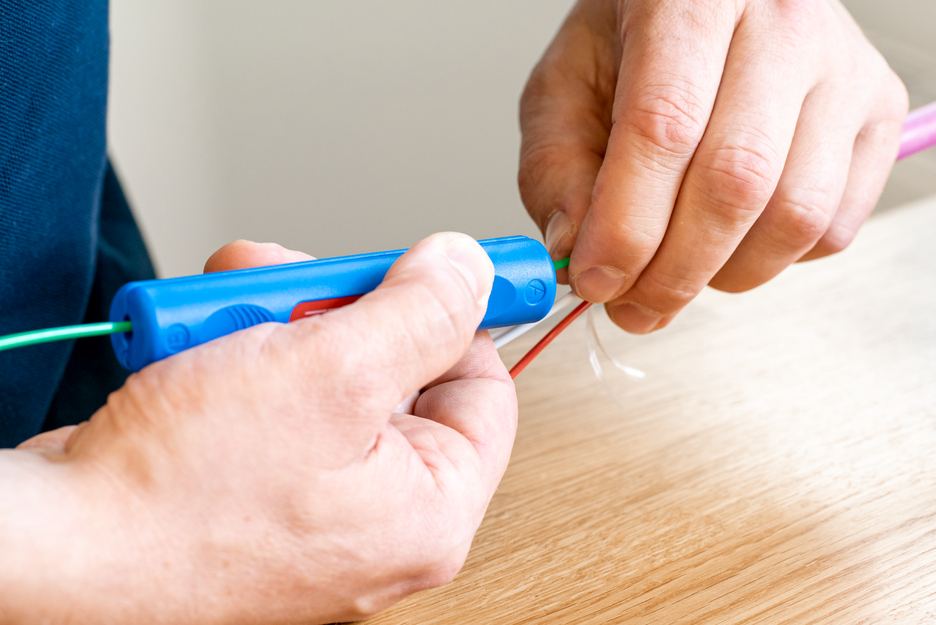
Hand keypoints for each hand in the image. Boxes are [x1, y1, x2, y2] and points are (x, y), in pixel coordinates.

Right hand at [4, 233, 515, 623]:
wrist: (58, 548)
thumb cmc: (182, 494)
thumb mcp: (330, 373)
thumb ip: (419, 313)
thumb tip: (470, 271)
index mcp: (427, 510)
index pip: (484, 388)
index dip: (459, 314)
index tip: (436, 263)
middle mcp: (377, 515)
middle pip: (398, 371)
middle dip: (340, 307)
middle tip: (293, 280)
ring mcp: (313, 501)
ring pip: (327, 373)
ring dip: (278, 321)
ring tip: (222, 313)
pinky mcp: (255, 484)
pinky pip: (276, 398)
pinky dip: (241, 355)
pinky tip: (196, 344)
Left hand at [519, 0, 906, 332]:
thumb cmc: (634, 40)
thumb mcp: (565, 84)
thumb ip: (556, 166)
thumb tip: (574, 250)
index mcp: (690, 2)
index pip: (664, 130)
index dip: (626, 226)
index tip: (593, 282)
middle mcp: (782, 23)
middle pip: (735, 183)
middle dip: (672, 272)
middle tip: (629, 307)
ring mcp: (843, 68)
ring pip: (794, 215)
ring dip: (723, 275)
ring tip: (675, 273)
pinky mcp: (877, 112)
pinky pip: (833, 227)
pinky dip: (774, 262)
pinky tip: (730, 241)